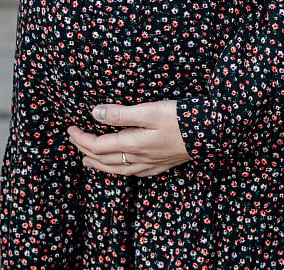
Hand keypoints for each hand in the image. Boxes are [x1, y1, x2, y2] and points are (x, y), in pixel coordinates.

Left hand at [67, 100, 190, 176]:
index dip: (81, 138)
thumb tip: (94, 113)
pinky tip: (123, 168)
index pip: (97, 145)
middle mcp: (139, 158)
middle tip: (74, 140)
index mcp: (133, 144)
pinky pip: (136, 173)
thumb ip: (121, 114)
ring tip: (87, 162)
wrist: (213, 131)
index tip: (70, 128)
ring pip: (118, 169)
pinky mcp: (163, 165)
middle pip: (104, 159)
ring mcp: (151, 164)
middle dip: (85, 150)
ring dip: (99, 165)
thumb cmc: (181, 118)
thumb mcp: (149, 110)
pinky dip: (122, 171)